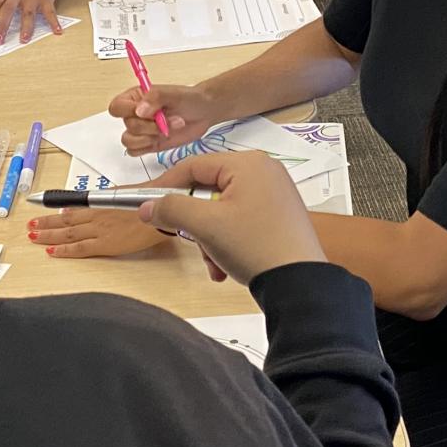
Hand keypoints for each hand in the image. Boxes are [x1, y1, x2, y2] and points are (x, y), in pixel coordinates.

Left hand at [26, 208, 166, 258]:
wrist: (161, 209)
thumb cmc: (149, 200)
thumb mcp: (125, 195)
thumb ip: (109, 201)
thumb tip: (100, 202)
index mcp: (99, 203)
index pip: (71, 209)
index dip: (54, 212)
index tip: (41, 214)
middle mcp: (94, 216)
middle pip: (63, 221)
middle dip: (45, 223)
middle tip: (30, 226)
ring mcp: (98, 230)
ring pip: (66, 233)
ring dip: (47, 235)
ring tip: (33, 237)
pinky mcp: (105, 244)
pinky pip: (79, 248)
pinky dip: (64, 250)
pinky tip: (51, 251)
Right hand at [107, 82, 220, 156]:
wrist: (203, 112)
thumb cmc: (189, 99)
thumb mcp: (173, 93)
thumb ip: (155, 98)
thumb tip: (139, 111)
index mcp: (135, 98)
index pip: (117, 107)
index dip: (128, 112)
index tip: (148, 112)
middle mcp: (134, 114)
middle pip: (127, 126)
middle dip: (151, 126)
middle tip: (171, 120)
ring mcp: (141, 131)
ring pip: (129, 141)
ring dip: (150, 137)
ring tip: (169, 130)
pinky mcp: (148, 144)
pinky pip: (135, 152)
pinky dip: (148, 147)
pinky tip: (163, 138)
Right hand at [137, 152, 324, 287]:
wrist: (300, 283)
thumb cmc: (255, 247)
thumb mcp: (205, 226)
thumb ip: (171, 209)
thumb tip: (148, 207)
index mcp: (248, 164)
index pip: (193, 165)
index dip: (165, 186)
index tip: (147, 205)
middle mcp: (264, 172)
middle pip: (208, 190)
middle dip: (194, 222)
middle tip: (186, 240)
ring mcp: (274, 194)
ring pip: (222, 210)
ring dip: (209, 238)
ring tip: (213, 261)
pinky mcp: (279, 216)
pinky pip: (240, 221)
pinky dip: (227, 242)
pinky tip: (225, 266)